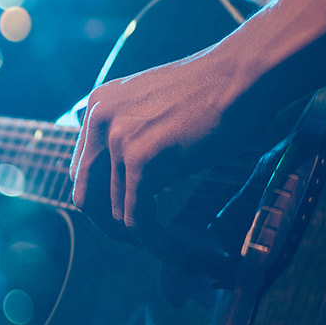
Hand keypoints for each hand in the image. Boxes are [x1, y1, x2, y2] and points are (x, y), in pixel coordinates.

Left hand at [69, 47, 251, 249]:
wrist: (242, 75)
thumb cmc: (213, 93)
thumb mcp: (153, 107)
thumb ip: (130, 133)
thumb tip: (124, 178)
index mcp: (97, 106)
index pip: (83, 171)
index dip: (102, 202)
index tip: (126, 217)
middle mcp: (98, 120)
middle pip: (86, 196)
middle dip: (109, 226)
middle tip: (137, 241)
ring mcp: (116, 139)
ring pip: (116, 213)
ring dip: (140, 237)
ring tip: (165, 246)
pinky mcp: (140, 159)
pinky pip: (138, 219)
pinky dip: (154, 242)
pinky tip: (173, 250)